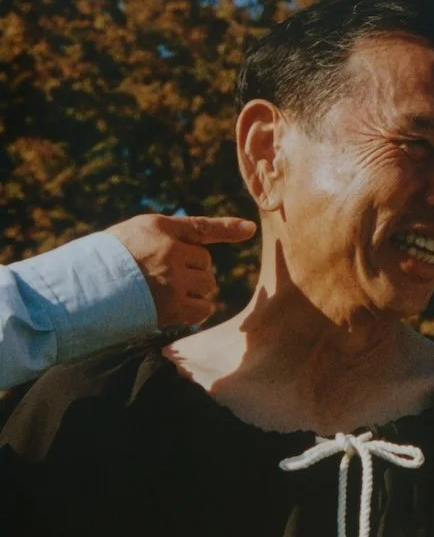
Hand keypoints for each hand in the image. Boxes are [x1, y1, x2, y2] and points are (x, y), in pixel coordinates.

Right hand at [105, 213, 257, 327]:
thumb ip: (169, 235)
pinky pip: (204, 308)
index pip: (201, 227)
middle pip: (206, 263)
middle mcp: (171, 251)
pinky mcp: (173, 306)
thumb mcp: (135, 235)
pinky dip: (196, 309)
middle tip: (161, 275)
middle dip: (192, 270)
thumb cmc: (107, 260)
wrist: (81, 290)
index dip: (227, 228)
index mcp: (159, 229)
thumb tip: (208, 245)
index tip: (249, 229)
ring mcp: (173, 279)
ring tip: (162, 291)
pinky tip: (176, 307)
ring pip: (207, 284)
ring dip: (193, 289)